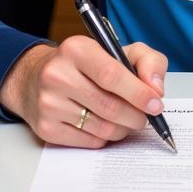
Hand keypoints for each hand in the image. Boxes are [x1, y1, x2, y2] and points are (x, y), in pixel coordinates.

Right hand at [0, 36, 167, 147]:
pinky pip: (89, 142)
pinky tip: (106, 125)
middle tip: (146, 117)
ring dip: (123, 129)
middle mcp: (57, 75)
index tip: (156, 104)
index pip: (111, 75)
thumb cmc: (84, 64)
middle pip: (109, 106)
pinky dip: (106, 138)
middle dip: (136, 116)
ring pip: (101, 128)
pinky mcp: (45, 128)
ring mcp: (49, 103)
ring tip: (128, 121)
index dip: (138, 93)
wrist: (36, 77)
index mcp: (76, 49)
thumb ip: (147, 61)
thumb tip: (156, 89)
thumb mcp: (118, 49)